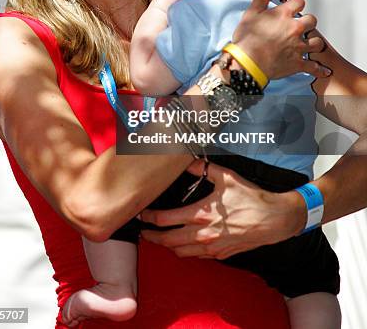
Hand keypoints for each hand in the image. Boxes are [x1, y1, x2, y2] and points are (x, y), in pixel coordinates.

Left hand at [141, 160, 305, 258]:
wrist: (274, 220)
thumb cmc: (250, 198)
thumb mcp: (225, 177)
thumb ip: (202, 168)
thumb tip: (186, 159)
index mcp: (200, 214)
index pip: (165, 220)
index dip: (149, 218)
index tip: (142, 214)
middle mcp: (202, 234)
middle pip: (167, 241)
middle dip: (151, 236)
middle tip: (143, 231)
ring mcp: (211, 247)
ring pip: (179, 252)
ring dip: (166, 246)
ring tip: (159, 238)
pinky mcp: (220, 255)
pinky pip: (195, 256)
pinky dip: (184, 251)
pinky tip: (182, 243)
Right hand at [233, 0, 329, 79]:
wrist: (247, 63)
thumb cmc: (247, 38)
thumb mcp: (251, 13)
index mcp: (284, 15)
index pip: (299, 2)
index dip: (296, 4)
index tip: (291, 8)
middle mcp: (295, 29)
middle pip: (312, 20)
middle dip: (307, 22)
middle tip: (299, 26)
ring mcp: (298, 47)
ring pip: (317, 43)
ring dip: (314, 43)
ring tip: (308, 44)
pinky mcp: (298, 64)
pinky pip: (314, 67)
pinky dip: (319, 69)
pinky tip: (324, 70)